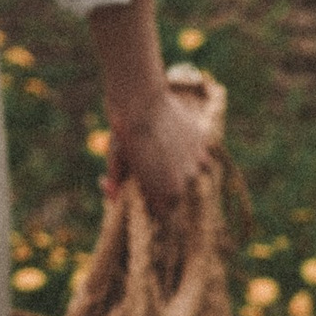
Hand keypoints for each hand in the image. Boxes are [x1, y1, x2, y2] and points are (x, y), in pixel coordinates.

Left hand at [106, 74, 220, 218]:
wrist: (141, 100)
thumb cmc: (125, 133)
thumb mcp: (116, 161)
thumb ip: (116, 183)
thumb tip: (112, 198)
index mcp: (166, 193)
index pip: (163, 215)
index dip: (151, 208)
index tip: (142, 197)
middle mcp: (187, 181)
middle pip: (177, 195)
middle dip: (165, 189)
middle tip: (149, 172)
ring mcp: (198, 161)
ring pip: (192, 174)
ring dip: (181, 170)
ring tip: (163, 155)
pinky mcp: (203, 141)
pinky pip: (200, 153)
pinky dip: (191, 151)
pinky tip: (176, 140)